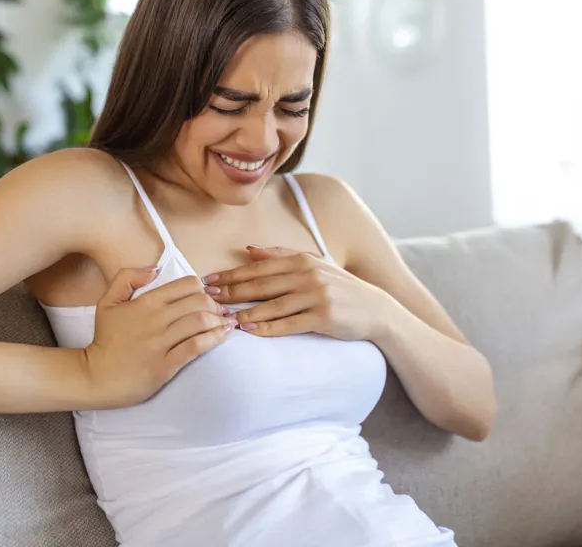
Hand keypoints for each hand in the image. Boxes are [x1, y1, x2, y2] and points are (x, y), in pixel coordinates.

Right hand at [83, 268, 236, 408]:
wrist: (96, 376)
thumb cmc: (105, 339)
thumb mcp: (107, 302)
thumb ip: (127, 278)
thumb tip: (154, 269)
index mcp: (146, 302)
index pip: (186, 285)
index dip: (201, 287)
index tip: (205, 295)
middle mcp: (156, 320)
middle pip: (199, 302)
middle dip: (214, 304)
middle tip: (218, 310)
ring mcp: (161, 343)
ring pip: (200, 322)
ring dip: (218, 320)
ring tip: (225, 322)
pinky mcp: (166, 365)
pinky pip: (196, 347)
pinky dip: (215, 338)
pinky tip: (223, 335)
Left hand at [205, 247, 387, 340]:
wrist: (374, 309)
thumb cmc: (338, 287)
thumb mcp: (313, 264)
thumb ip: (281, 256)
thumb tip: (248, 250)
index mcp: (301, 260)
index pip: (258, 268)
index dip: (231, 275)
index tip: (208, 282)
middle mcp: (307, 275)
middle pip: (261, 285)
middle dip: (231, 293)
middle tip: (207, 300)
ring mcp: (316, 295)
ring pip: (272, 305)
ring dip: (245, 313)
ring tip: (222, 319)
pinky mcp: (324, 317)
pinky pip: (289, 324)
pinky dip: (267, 328)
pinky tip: (250, 331)